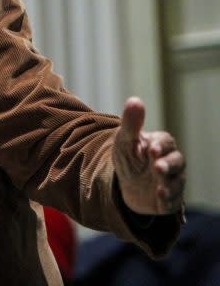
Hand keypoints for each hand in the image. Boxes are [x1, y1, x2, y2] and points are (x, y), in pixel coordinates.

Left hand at [112, 97, 185, 214]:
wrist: (125, 183)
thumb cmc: (128, 156)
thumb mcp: (124, 139)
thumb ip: (131, 123)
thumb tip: (134, 100)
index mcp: (161, 145)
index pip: (166, 142)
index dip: (160, 145)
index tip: (151, 148)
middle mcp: (171, 162)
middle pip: (177, 162)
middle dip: (168, 165)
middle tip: (157, 167)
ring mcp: (171, 181)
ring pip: (176, 182)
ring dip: (168, 184)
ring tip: (159, 188)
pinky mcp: (169, 200)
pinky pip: (172, 202)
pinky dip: (167, 201)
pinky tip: (160, 199)